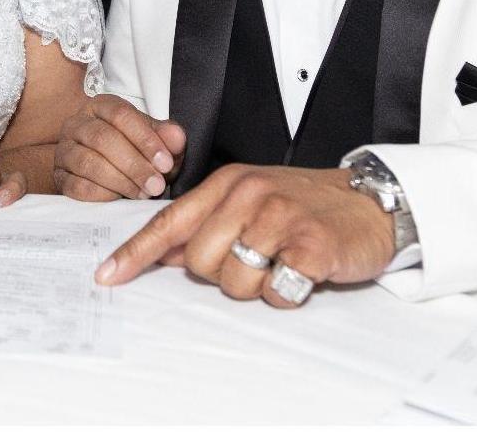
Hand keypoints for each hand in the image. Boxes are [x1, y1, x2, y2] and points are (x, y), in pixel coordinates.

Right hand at [54, 94, 185, 200]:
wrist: (104, 171)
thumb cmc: (132, 150)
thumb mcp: (153, 141)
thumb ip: (167, 137)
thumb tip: (177, 138)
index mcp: (101, 106)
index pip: (121, 115)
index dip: (146, 139)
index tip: (166, 163)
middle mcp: (77, 123)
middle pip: (103, 139)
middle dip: (134, 165)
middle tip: (156, 185)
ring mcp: (65, 150)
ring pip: (89, 163)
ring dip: (120, 181)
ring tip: (142, 194)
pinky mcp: (59, 176)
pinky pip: (77, 186)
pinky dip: (102, 195)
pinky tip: (120, 199)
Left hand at [94, 164, 394, 306]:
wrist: (370, 200)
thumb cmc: (304, 202)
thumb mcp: (251, 198)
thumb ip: (208, 221)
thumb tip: (166, 252)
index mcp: (228, 183)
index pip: (170, 221)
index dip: (135, 252)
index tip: (106, 275)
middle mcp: (250, 195)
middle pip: (199, 262)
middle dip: (221, 273)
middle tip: (255, 257)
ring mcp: (281, 218)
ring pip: (234, 282)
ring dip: (256, 285)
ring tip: (281, 261)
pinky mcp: (311, 247)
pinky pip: (276, 293)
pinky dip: (287, 292)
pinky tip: (302, 270)